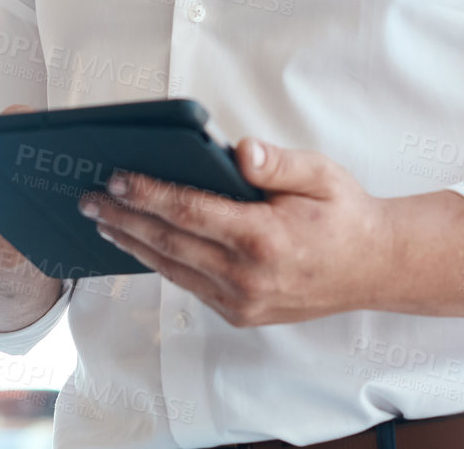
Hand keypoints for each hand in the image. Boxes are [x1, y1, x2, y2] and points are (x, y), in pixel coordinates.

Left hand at [77, 138, 387, 326]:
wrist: (376, 267)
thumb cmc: (345, 214)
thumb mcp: (320, 173)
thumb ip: (276, 162)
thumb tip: (238, 149)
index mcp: (264, 237)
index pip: (188, 212)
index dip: (147, 193)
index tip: (115, 176)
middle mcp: (247, 276)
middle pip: (168, 243)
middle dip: (123, 217)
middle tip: (88, 198)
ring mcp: (242, 301)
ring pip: (172, 268)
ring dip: (132, 243)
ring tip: (102, 219)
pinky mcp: (241, 313)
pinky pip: (190, 284)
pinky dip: (160, 262)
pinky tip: (140, 243)